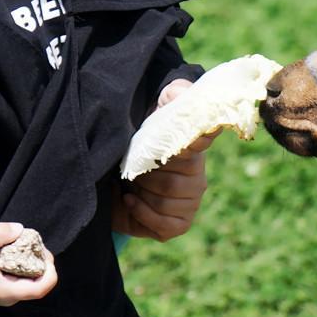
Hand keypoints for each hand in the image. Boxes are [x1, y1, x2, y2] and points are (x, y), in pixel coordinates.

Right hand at [0, 221, 55, 304]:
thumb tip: (19, 229)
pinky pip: (21, 277)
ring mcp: (6, 292)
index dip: (50, 272)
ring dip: (33, 262)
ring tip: (27, 244)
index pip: (40, 289)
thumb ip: (1, 233)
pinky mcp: (2, 286)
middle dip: (43, 262)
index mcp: (8, 291)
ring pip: (30, 279)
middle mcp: (10, 296)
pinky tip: (17, 250)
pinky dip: (24, 263)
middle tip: (37, 244)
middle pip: (38, 282)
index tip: (46, 254)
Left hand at [113, 81, 212, 240]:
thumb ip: (169, 97)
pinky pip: (166, 225)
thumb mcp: (151, 116)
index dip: (191, 143)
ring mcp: (190, 204)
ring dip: (142, 194)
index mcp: (193, 152)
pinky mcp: (178, 224)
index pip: (200, 143)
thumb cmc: (139, 147)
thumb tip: (183, 91)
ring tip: (131, 185)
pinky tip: (130, 200)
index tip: (181, 143)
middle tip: (133, 169)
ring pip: (167, 203)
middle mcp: (197, 179)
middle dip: (145, 177)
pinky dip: (143, 214)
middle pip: (173, 184)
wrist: (116, 179)